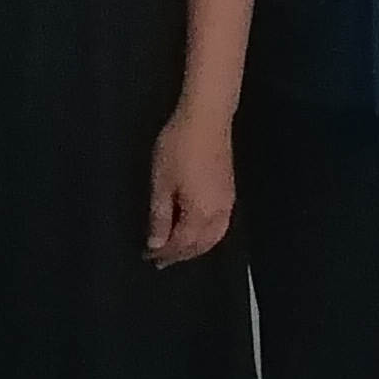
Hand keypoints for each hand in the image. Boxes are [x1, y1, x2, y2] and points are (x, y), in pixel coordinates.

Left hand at [147, 105, 234, 264]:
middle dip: (181, 254)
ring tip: (179, 250)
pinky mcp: (230, 192)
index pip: (181, 244)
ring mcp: (227, 203)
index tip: (148, 257)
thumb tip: (156, 244)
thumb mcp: (161, 182)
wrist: (206, 118)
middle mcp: (218, 214)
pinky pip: (220, 225)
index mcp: (200, 214)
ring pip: (214, 237)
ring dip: (196, 247)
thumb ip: (160, 216)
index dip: (165, 253)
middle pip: (201, 245)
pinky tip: (197, 230)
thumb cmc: (178, 147)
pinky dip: (207, 235)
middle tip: (162, 259)